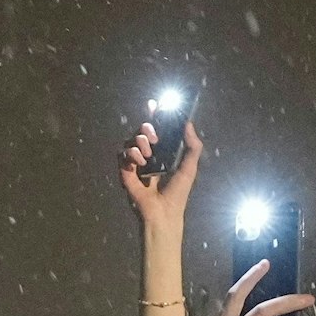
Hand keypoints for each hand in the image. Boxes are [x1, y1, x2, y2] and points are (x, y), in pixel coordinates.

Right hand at [119, 114, 203, 229]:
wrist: (163, 212)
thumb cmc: (178, 192)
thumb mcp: (190, 167)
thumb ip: (193, 145)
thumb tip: (189, 123)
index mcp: (164, 152)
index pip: (159, 129)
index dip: (156, 115)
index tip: (155, 104)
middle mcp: (149, 155)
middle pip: (142, 131)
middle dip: (147, 128)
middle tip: (154, 137)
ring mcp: (136, 163)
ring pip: (131, 141)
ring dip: (140, 142)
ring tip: (148, 154)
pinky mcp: (125, 172)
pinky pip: (122, 154)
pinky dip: (130, 155)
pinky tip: (139, 161)